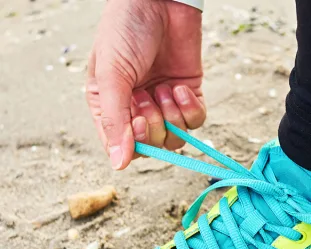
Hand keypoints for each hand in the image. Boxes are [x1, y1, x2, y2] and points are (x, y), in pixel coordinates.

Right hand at [86, 0, 205, 169]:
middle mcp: (137, 109)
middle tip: (149, 96)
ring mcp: (164, 103)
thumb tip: (118, 164)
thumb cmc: (126, 31)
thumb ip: (114, 120)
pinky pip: (196, 121)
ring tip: (165, 88)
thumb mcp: (112, 75)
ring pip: (176, 138)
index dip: (135, 142)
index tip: (140, 121)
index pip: (123, 146)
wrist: (160, 0)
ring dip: (173, 116)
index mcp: (110, 106)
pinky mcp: (188, 95)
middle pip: (153, 145)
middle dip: (155, 125)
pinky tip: (181, 86)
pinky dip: (191, 108)